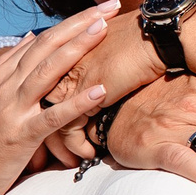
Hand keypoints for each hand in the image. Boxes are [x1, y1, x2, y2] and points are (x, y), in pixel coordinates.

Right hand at [0, 5, 116, 194]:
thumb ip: (11, 69)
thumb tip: (30, 36)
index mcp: (1, 77)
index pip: (41, 40)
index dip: (71, 21)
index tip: (99, 7)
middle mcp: (4, 88)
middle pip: (46, 46)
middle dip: (79, 23)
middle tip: (110, 6)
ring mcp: (10, 110)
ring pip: (47, 71)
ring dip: (76, 48)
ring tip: (103, 30)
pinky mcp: (19, 136)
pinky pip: (52, 116)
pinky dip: (77, 102)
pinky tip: (100, 91)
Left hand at [37, 14, 173, 161]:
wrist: (154, 35)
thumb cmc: (140, 38)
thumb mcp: (109, 46)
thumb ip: (95, 57)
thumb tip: (99, 71)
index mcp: (65, 52)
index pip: (44, 84)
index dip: (47, 105)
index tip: (54, 122)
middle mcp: (61, 66)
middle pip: (41, 103)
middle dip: (45, 129)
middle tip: (51, 151)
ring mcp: (67, 81)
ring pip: (51, 118)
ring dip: (60, 144)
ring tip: (70, 159)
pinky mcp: (80, 97)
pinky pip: (68, 128)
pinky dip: (76, 145)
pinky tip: (88, 153)